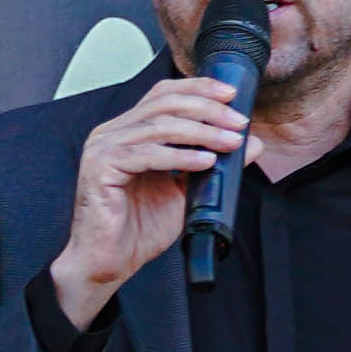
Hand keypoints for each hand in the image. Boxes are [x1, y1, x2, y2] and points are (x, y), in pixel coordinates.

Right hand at [45, 70, 250, 330]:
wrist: (108, 262)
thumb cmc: (138, 228)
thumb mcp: (185, 190)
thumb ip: (212, 162)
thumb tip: (249, 143)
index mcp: (128, 131)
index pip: (164, 94)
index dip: (198, 89)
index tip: (231, 95)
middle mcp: (112, 133)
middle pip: (164, 103)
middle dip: (207, 109)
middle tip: (238, 122)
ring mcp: (104, 148)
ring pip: (159, 126)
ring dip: (202, 133)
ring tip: (230, 142)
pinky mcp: (100, 167)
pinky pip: (148, 154)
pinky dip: (181, 156)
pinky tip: (205, 162)